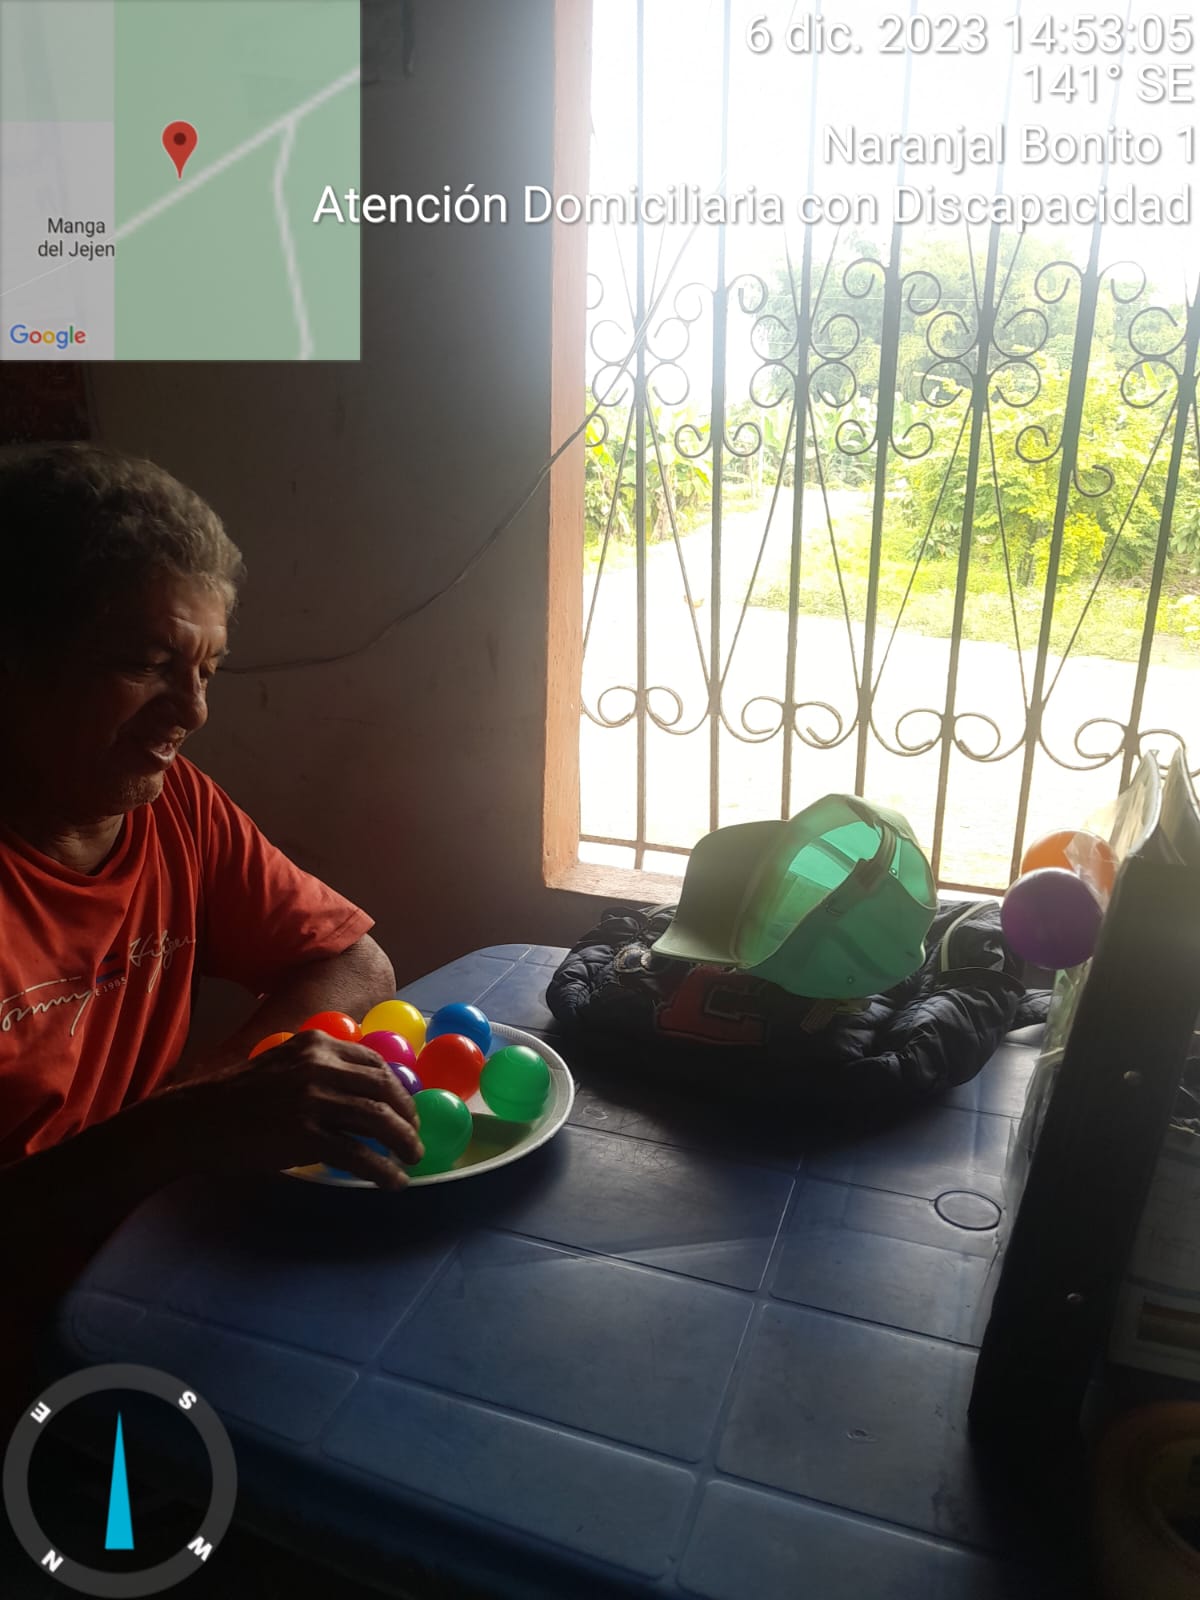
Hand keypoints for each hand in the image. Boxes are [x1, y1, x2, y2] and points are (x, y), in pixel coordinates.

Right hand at [172, 1031, 423, 1187]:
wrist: (194, 1121)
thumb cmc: (234, 1099)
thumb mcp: (280, 1066)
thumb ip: (317, 1070)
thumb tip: (357, 1093)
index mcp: (316, 1045)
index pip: (373, 1060)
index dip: (397, 1086)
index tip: (406, 1105)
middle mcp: (319, 1066)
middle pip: (384, 1087)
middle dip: (408, 1113)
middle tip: (415, 1135)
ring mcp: (313, 1099)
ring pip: (377, 1119)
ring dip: (404, 1141)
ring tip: (413, 1158)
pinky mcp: (306, 1134)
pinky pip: (358, 1154)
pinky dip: (382, 1169)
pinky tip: (392, 1181)